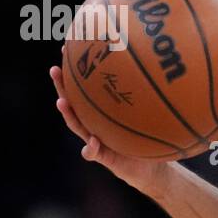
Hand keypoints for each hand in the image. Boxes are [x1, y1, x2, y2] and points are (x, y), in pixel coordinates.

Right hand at [50, 49, 172, 196]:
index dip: (75, 70)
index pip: (85, 88)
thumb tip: (163, 68)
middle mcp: (94, 124)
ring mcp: (95, 140)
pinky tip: (92, 143)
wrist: (150, 169)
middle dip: (62, 86)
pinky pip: (93, 153)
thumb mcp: (150, 116)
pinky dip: (90, 149)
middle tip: (54, 69)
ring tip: (61, 102)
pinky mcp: (103, 158)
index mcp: (101, 113)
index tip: (66, 48)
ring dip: (68, 114)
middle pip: (73, 102)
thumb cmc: (149, 138)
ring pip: (77, 125)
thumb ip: (151, 99)